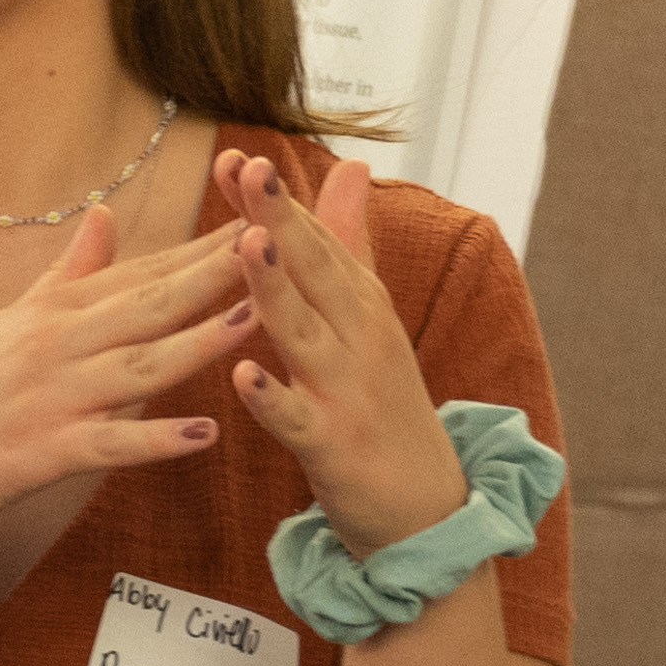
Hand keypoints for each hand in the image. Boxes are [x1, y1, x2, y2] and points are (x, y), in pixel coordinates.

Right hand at [0, 199, 256, 539]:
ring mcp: (52, 397)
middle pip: (149, 304)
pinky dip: (157, 439)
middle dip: (215, 275)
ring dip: (201, 342)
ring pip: (140, 365)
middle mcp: (57, 345)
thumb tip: (104, 216)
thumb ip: (66, 274)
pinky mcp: (43, 452)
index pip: (140, 271)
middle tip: (277, 243)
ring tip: (258, 319)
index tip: (255, 217)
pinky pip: (109, 443)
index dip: (200, 246)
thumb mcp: (10, 320)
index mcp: (55, 312)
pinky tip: (204, 434)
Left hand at [219, 152, 465, 553]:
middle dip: (280, 219)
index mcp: (360, 305)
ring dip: (276, 289)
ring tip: (248, 243)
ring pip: (304, 334)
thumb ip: (351, 243)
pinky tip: (243, 376)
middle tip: (249, 170)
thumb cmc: (385, 404)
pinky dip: (272, 399)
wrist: (427, 509)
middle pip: (315, 272)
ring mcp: (347, 393)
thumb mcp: (370, 316)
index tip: (237, 156)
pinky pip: (297, 420)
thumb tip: (350, 166)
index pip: (317, 240)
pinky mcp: (333, 448)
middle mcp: (359, 339)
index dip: (279, 199)